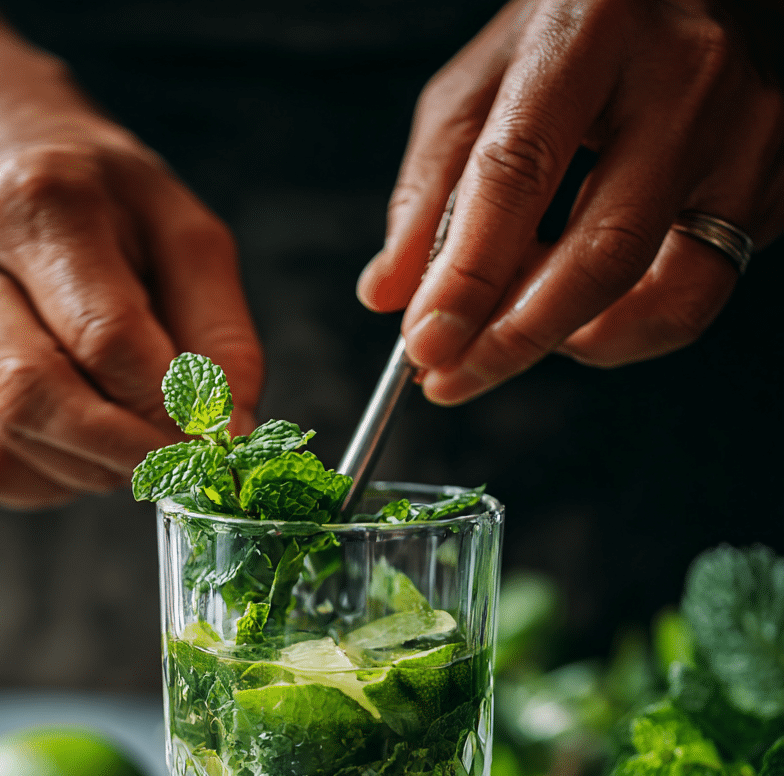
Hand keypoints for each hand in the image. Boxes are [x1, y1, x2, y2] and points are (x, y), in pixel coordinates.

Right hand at [0, 109, 261, 507]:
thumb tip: (229, 432)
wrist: (1, 174)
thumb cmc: (106, 211)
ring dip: (94, 467)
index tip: (218, 437)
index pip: (105, 337)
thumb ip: (222, 334)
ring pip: (10, 444)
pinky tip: (80, 438)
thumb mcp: (185, 239)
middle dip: (128, 450)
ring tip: (132, 436)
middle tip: (182, 465)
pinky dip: (54, 476)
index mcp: (37, 201)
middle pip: (38, 395)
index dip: (171, 405)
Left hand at [357, 0, 783, 404]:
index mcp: (595, 27)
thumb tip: (392, 294)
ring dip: (577, 340)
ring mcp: (748, 136)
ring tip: (518, 329)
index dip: (468, 276)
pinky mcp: (775, 187)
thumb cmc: (586, 32)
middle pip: (602, 254)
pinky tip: (583, 300)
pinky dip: (627, 321)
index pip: (519, 174)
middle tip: (454, 378)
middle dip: (516, 338)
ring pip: (670, 295)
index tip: (425, 345)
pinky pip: (697, 295)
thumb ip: (434, 184)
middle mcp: (687, 78)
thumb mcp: (490, 78)